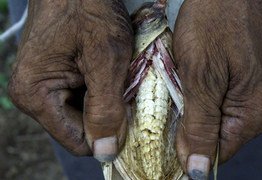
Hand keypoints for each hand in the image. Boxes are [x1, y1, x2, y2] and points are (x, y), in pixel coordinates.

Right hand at [8, 0, 132, 160]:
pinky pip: (84, 96)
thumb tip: (104, 151)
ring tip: (120, 78)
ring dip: (108, 101)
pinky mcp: (58, 75)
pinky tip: (113, 74)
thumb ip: (104, 108)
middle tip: (127, 91)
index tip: (130, 121)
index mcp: (36, 95)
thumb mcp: (105, 59)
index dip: (106, 136)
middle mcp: (35, 94)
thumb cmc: (88, 9)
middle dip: (108, 114)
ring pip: (85, 112)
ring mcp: (46, 84)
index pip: (76, 140)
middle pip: (81, 127)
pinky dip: (103, 90)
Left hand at [173, 0, 261, 177]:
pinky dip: (192, 101)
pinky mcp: (234, 84)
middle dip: (184, 133)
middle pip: (212, 139)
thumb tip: (197, 168)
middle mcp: (252, 112)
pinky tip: (179, 90)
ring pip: (209, 121)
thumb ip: (200, 124)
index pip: (214, 154)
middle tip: (159, 118)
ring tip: (167, 101)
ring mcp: (244, 96)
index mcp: (249, 116)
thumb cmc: (215, 24)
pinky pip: (210, 104)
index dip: (186, 154)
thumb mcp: (201, 76)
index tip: (159, 147)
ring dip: (186, 115)